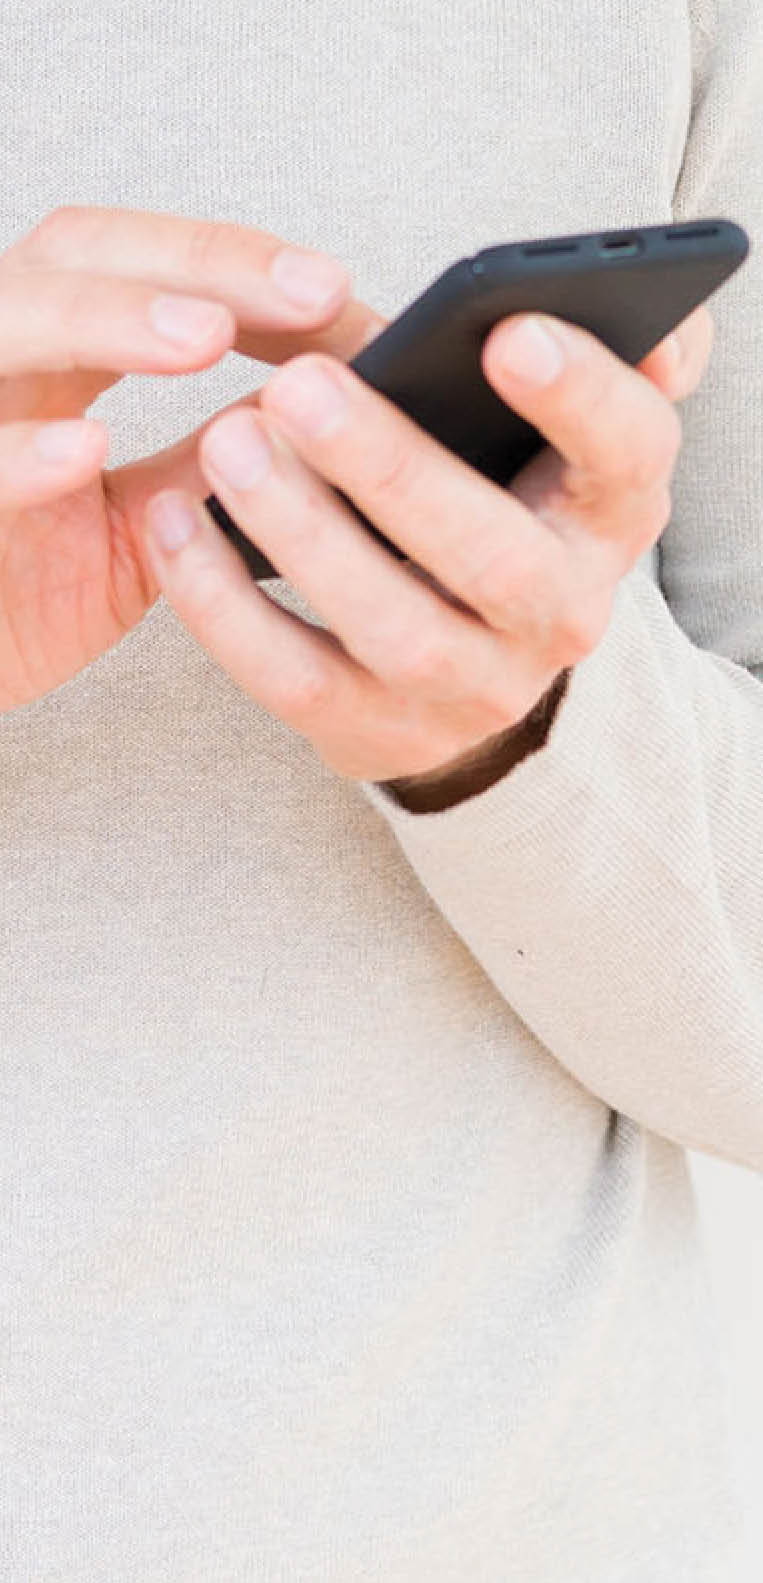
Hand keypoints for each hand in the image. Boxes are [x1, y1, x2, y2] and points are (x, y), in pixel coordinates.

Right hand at [0, 203, 382, 710]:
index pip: (139, 263)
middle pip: (79, 257)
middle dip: (197, 265)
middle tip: (304, 293)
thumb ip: (210, 462)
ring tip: (205, 335)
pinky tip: (87, 449)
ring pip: (11, 323)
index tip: (332, 290)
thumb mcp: (142, 521)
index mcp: (50, 356)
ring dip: (111, 322)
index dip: (234, 263)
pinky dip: (20, 454)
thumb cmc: (24, 591)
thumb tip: (321, 413)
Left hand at [139, 297, 713, 789]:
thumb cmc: (495, 512)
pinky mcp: (376, 731)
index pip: (629, 455)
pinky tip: (174, 524)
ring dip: (301, 531)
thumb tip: (633, 321)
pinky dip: (224, 604)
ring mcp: (468, 687)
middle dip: (392, 467)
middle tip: (297, 383)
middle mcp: (558, 615)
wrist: (463, 671)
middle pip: (491, 552)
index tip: (508, 331)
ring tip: (226, 440)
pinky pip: (292, 676)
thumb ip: (581, 372)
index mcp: (608, 517)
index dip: (580, 398)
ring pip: (391, 624)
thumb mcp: (553, 449)